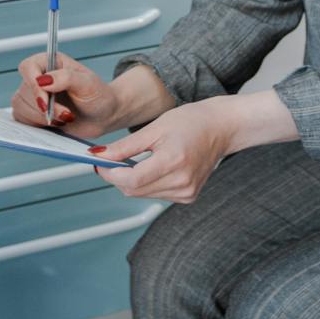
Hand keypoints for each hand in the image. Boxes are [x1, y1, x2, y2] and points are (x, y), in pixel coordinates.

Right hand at [11, 52, 140, 139]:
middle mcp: (38, 77)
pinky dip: (38, 126)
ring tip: (64, 118)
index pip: (28, 67)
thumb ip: (66, 77)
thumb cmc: (98, 95)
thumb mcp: (88, 83)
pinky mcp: (32, 114)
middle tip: (67, 114)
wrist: (103, 116)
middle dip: (45, 108)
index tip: (46, 101)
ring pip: (20, 107)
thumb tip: (42, 81)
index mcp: (50, 62)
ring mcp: (33, 96)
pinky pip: (22, 120)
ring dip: (42, 118)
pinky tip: (56, 124)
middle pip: (24, 92)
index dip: (32, 84)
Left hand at [89, 97, 239, 202]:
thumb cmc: (192, 122)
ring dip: (131, 180)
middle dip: (117, 176)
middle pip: (134, 190)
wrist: (221, 128)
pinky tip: (152, 167)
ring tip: (134, 160)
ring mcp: (186, 192)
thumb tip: (100, 156)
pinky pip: (155, 194)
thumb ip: (126, 146)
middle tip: (110, 159)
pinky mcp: (188, 196)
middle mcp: (181, 182)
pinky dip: (146, 183)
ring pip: (142, 194)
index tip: (98, 163)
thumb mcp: (155, 128)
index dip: (109, 173)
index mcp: (173, 161)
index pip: (131, 180)